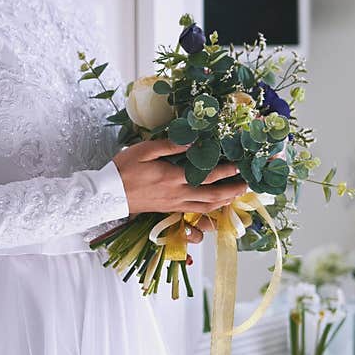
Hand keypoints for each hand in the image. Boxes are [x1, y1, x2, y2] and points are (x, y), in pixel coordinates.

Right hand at [112, 140, 246, 239]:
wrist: (108, 194)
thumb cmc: (124, 169)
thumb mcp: (145, 150)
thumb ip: (170, 146)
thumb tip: (192, 141)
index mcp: (172, 178)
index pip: (206, 176)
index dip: (226, 172)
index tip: (239, 165)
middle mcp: (177, 194)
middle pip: (212, 197)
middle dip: (232, 191)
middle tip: (247, 185)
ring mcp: (173, 205)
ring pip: (205, 208)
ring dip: (224, 202)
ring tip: (235, 195)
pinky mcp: (168, 210)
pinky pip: (194, 213)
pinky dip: (209, 211)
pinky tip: (215, 208)